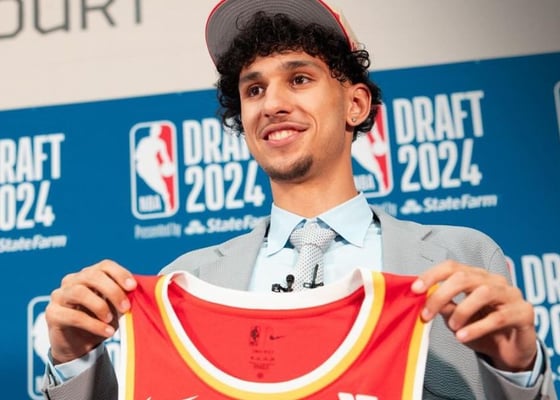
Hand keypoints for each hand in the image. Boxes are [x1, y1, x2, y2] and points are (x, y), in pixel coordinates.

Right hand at [45, 259, 136, 363]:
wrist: (80, 346)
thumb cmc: (100, 321)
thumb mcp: (115, 307)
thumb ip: (123, 297)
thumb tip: (139, 291)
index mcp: (89, 274)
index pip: (105, 265)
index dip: (120, 273)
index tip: (133, 287)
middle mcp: (72, 280)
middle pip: (92, 276)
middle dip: (113, 291)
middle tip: (126, 307)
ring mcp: (60, 295)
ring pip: (80, 292)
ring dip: (100, 306)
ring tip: (111, 320)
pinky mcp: (53, 313)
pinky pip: (73, 316)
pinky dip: (94, 324)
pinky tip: (107, 332)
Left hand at [411, 260, 536, 371]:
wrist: (512, 351)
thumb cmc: (482, 329)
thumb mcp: (457, 318)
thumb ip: (444, 306)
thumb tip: (422, 299)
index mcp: (476, 277)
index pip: (452, 267)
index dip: (431, 275)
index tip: (414, 289)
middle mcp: (494, 281)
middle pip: (464, 278)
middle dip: (440, 295)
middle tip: (426, 315)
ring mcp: (511, 295)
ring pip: (482, 293)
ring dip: (461, 311)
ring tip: (451, 327)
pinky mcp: (523, 313)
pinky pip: (498, 318)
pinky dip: (476, 328)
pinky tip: (462, 337)